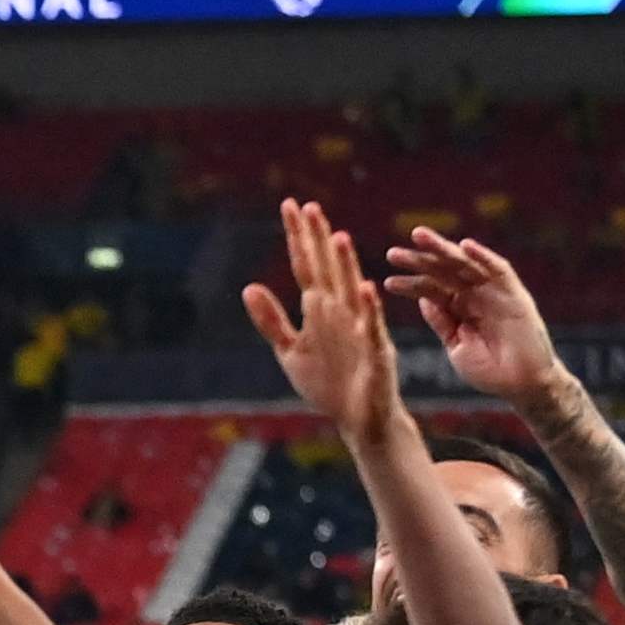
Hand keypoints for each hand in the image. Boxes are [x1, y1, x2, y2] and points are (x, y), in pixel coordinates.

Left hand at [245, 200, 400, 443]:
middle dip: (318, 239)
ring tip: (338, 237)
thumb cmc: (328, 382)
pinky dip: (368, 307)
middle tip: (309, 207)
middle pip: (326, 269)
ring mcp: (359, 328)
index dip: (298, 237)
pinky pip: (371, 326)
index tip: (289, 205)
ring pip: (350, 290)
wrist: (359, 418)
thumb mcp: (290, 350)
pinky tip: (363, 287)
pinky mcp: (375, 350)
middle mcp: (341, 311)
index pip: (306, 266)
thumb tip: (249, 287)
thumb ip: (271, 320)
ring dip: (345, 265)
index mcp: (320, 309)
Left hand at [381, 227, 559, 405]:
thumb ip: (442, 322)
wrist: (521, 384)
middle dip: (419, 260)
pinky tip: (464, 246)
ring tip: (418, 237)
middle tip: (392, 253)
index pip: (431, 290)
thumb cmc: (490, 370)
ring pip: (465, 264)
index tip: (388, 281)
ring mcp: (494, 292)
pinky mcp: (514, 293)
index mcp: (459, 308)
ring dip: (442, 249)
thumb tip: (422, 299)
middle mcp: (475, 295)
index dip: (410, 284)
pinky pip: (498, 269)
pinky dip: (482, 257)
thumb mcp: (456, 345)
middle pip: (443, 271)